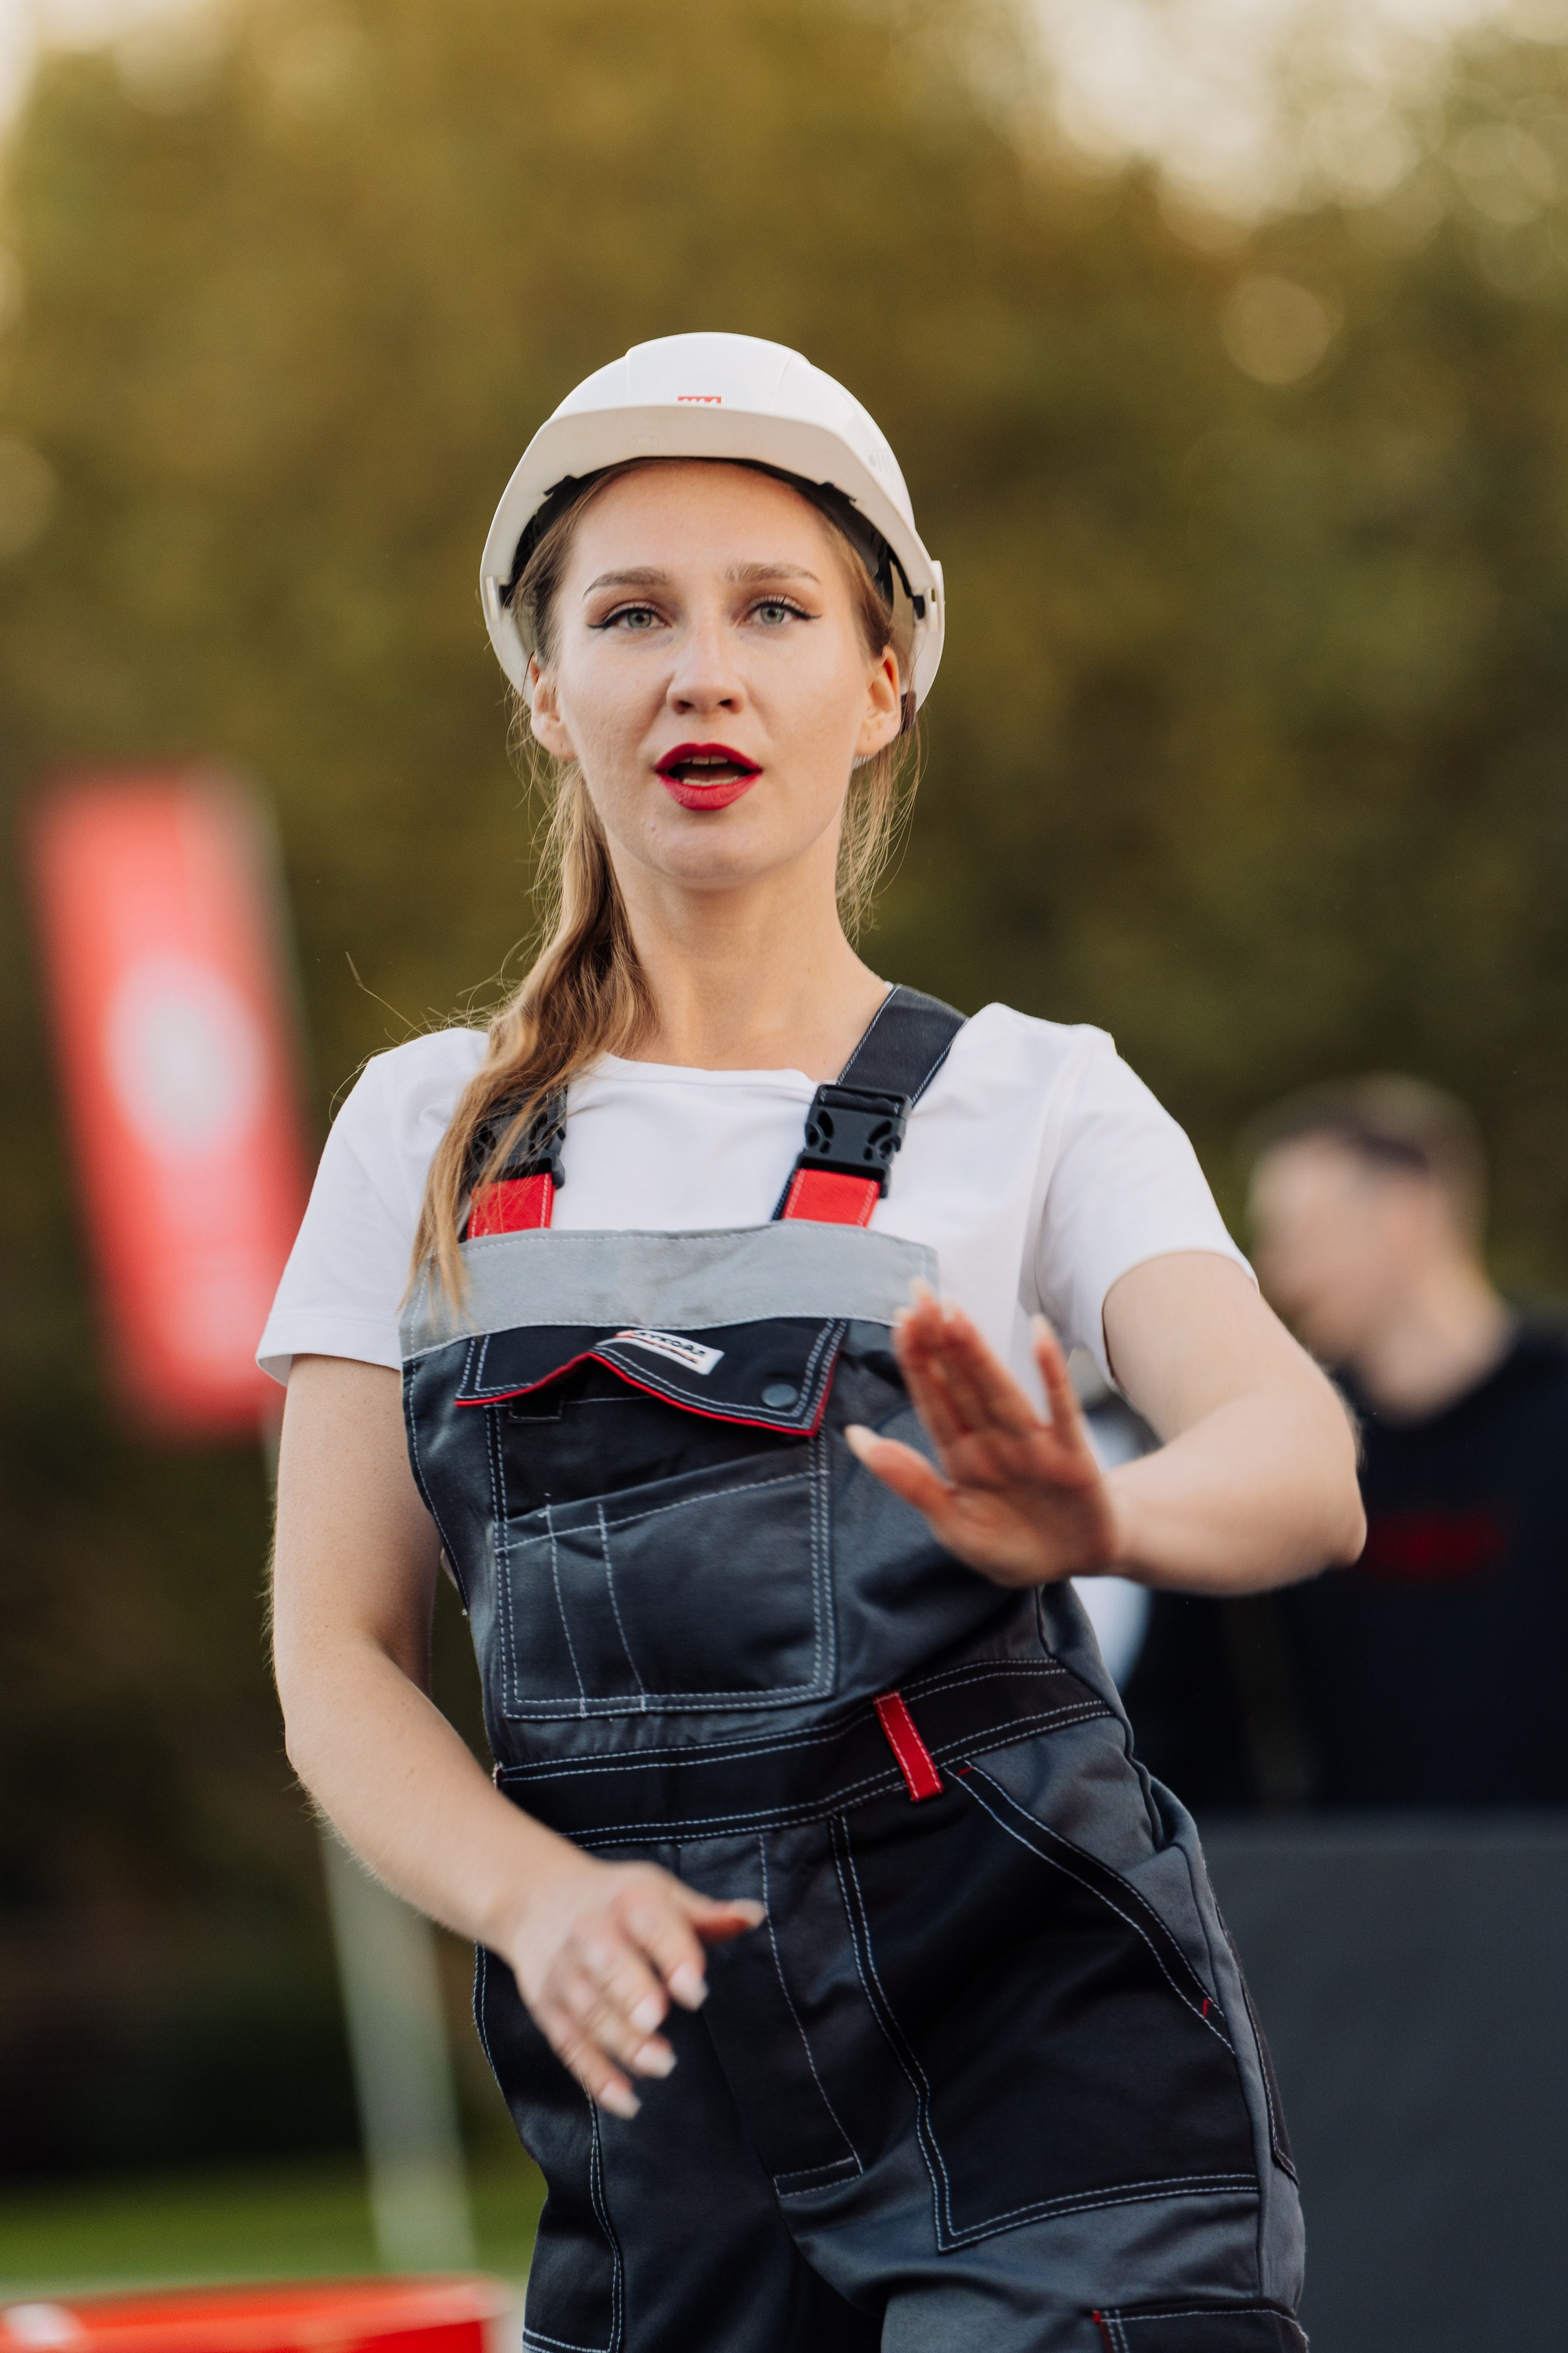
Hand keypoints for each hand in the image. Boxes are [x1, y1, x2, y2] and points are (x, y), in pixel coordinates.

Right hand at [499, 1847, 763, 2118]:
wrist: (537, 1898)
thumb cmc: (616, 1900)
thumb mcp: (659, 1893)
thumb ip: (706, 1914)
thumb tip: (755, 1917)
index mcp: (627, 1900)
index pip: (650, 1923)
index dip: (672, 1953)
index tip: (694, 1988)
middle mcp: (590, 1933)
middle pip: (608, 1963)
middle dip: (630, 1991)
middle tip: (656, 2020)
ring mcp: (565, 1973)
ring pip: (590, 2010)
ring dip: (621, 2041)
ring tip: (661, 2064)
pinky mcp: (549, 2008)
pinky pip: (569, 2046)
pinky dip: (594, 2077)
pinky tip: (625, 2101)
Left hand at [844, 1285, 1122, 1586]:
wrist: (1076, 1569)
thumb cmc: (1013, 1545)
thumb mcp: (954, 1525)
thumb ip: (909, 1481)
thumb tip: (854, 1434)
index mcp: (960, 1456)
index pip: (933, 1400)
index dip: (916, 1361)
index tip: (900, 1318)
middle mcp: (993, 1441)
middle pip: (962, 1383)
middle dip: (939, 1339)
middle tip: (922, 1291)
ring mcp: (1033, 1444)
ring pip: (999, 1390)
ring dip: (978, 1352)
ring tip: (956, 1313)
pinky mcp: (1072, 1455)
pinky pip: (1060, 1408)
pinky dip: (1051, 1373)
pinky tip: (1040, 1334)